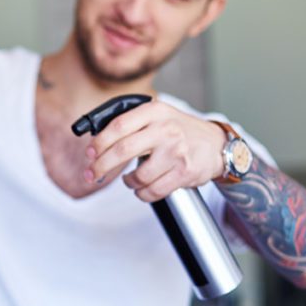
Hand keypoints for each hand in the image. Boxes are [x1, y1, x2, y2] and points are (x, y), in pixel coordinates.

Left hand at [85, 100, 224, 201]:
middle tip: (92, 174)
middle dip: (101, 166)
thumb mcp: (159, 116)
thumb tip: (96, 143)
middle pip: (122, 150)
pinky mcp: (184, 172)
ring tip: (130, 180)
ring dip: (128, 182)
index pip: (118, 126)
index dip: (99, 142)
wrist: (216, 145)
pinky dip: (142, 193)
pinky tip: (143, 188)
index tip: (89, 154)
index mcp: (155, 112)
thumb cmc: (181, 131)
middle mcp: (166, 129)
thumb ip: (132, 123)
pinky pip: (152, 191)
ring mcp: (176, 151)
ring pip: (137, 176)